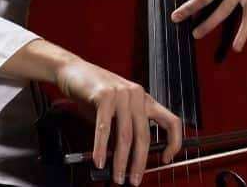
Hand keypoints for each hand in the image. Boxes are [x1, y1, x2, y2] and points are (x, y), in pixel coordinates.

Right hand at [54, 58, 182, 185]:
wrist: (72, 69)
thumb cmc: (93, 91)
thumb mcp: (115, 111)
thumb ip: (122, 130)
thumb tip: (124, 159)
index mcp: (145, 99)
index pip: (172, 121)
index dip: (174, 142)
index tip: (166, 159)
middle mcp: (137, 95)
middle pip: (145, 136)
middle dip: (139, 162)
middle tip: (134, 179)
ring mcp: (122, 94)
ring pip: (125, 135)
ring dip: (120, 160)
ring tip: (116, 175)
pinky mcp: (104, 95)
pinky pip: (104, 128)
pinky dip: (101, 148)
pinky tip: (99, 160)